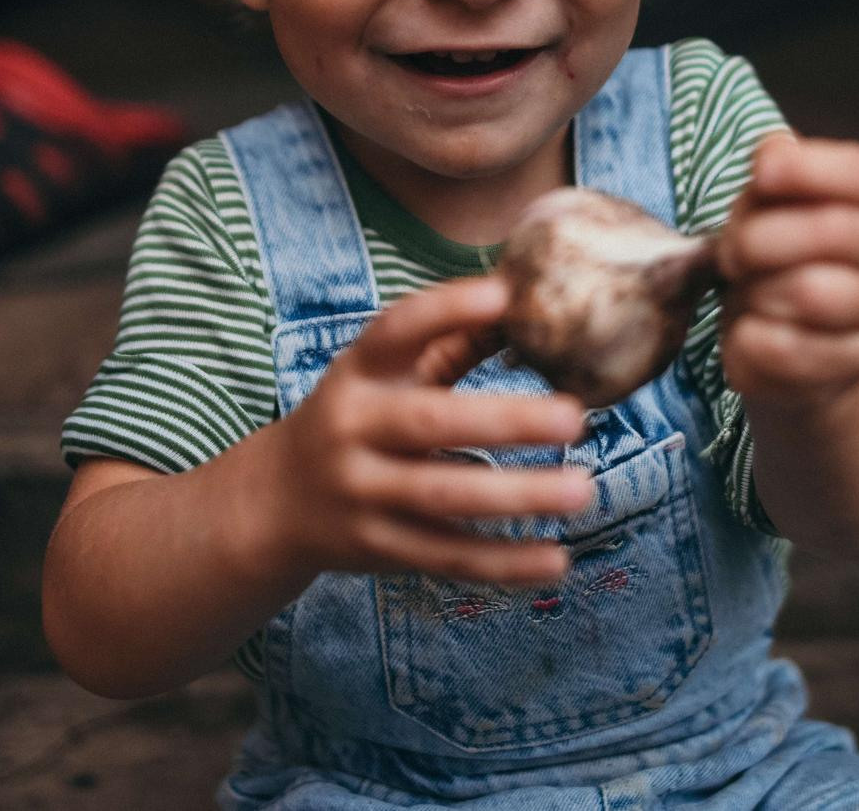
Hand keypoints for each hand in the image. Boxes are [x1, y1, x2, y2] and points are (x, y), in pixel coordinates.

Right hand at [257, 276, 591, 585]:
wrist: (276, 502)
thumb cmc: (357, 417)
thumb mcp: (383, 374)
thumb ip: (448, 341)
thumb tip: (527, 304)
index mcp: (357, 372)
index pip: (396, 331)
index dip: (446, 310)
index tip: (503, 295)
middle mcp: (352, 429)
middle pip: (430, 422)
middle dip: (506, 420)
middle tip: (575, 417)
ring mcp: (361, 493)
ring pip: (444, 496)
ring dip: (518, 496)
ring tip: (583, 489)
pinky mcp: (378, 547)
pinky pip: (447, 557)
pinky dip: (504, 563)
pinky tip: (557, 559)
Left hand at [715, 134, 858, 410]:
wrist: (794, 353)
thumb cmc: (777, 262)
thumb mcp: (768, 211)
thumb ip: (772, 180)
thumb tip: (773, 151)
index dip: (812, 168)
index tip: (760, 173)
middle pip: (836, 230)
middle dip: (763, 237)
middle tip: (731, 254)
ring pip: (813, 292)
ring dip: (758, 291)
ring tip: (746, 295)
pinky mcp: (851, 365)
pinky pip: (791, 350)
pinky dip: (751, 339)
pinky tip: (747, 332)